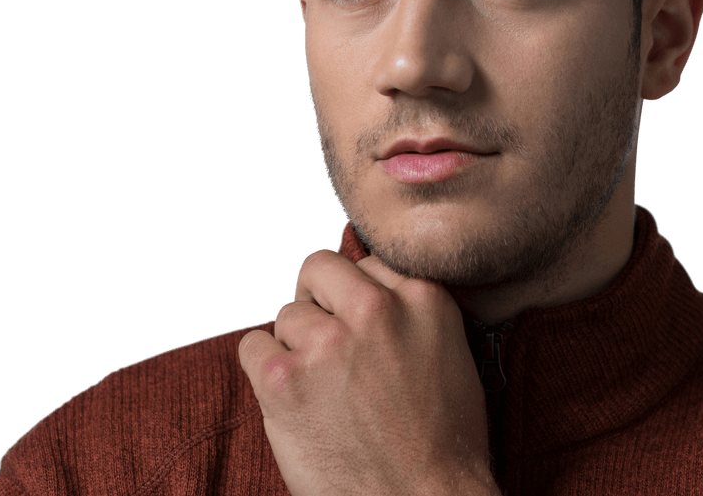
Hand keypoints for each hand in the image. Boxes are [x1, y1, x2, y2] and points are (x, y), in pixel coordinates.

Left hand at [238, 249, 498, 495]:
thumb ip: (412, 310)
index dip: (359, 296)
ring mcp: (327, 342)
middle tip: (328, 342)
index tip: (360, 326)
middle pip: (320, 269)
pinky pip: (252, 347)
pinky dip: (264, 371)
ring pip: (287, 314)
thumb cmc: (443, 439)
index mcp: (422, 296)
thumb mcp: (451, 350)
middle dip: (320, 300)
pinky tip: (293, 399)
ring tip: (323, 390)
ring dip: (296, 346)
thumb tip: (369, 290)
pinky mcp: (283, 380)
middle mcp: (374, 308)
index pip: (367, 263)